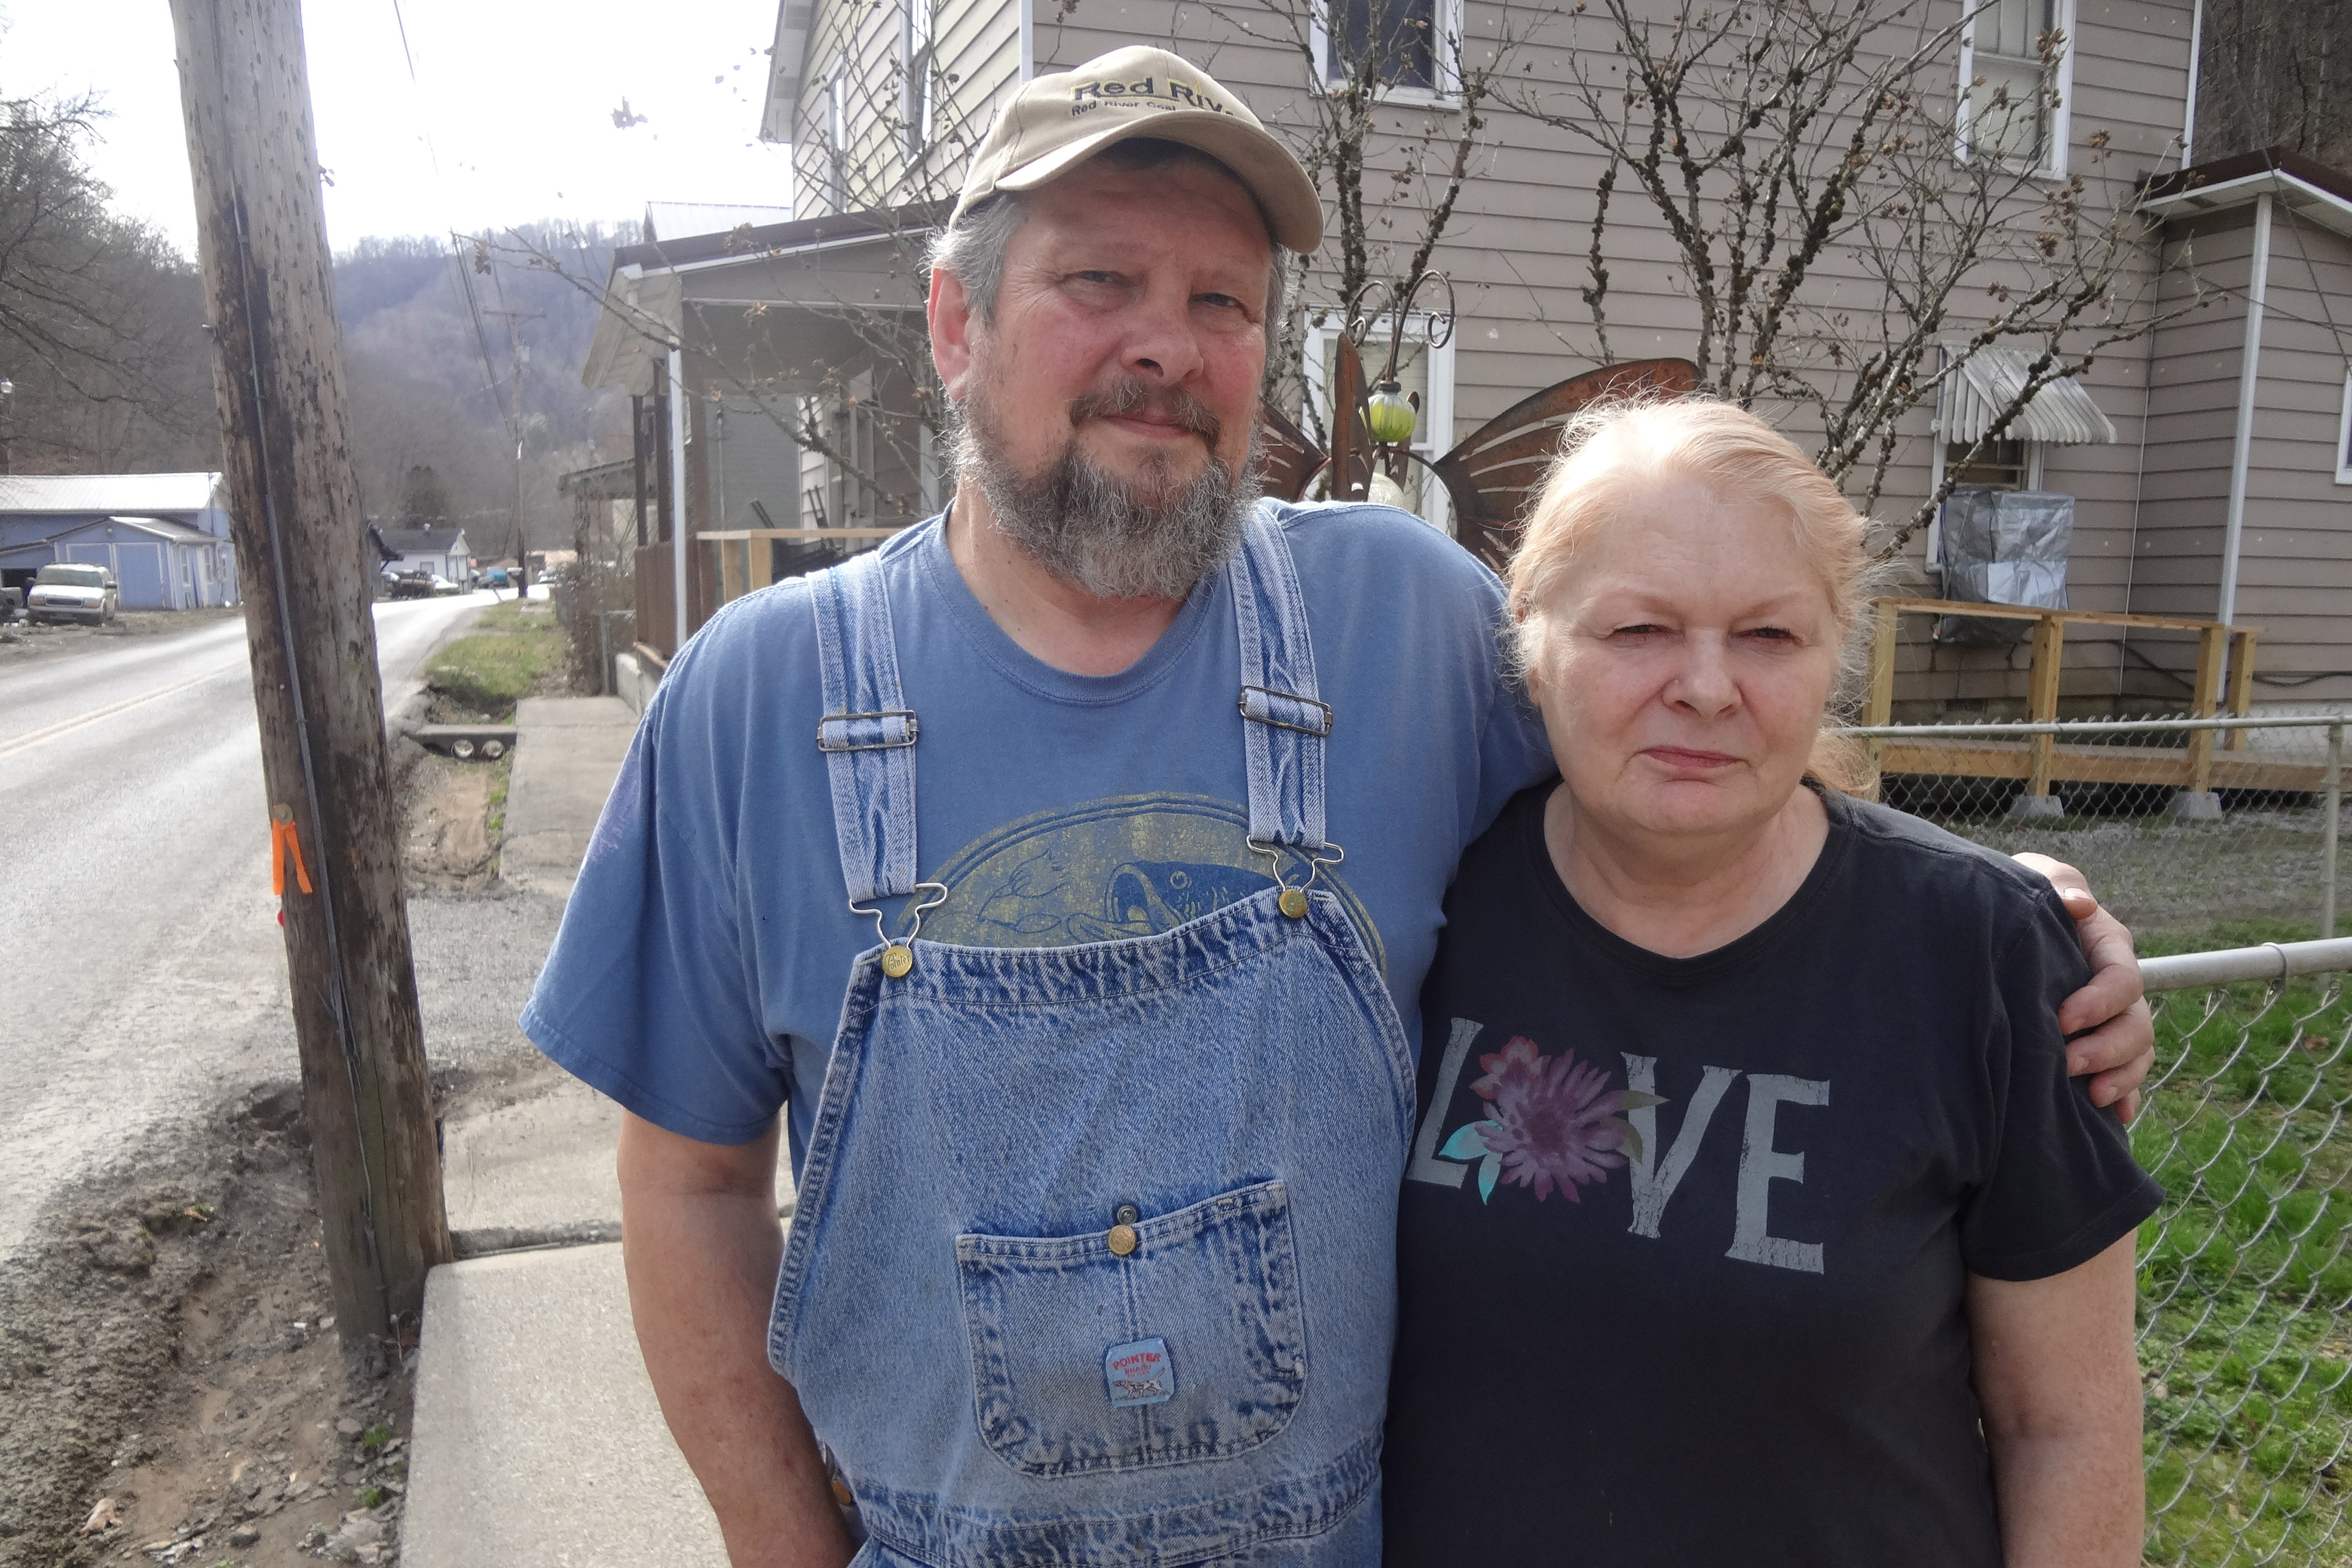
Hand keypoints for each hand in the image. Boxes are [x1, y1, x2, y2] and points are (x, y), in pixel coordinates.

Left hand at [2011, 853, 2152, 1121]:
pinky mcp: (2098, 1040)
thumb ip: (2059, 884)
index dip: (2100, 1003)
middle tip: (2068, 1064)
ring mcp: (2111, 1016)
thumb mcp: (2036, 877)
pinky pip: (2126, 1075)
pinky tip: (2115, 1116)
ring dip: (2120, 1077)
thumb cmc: (2020, 895)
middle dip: (2108, 1049)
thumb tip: (2080, 905)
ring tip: (2094, 1098)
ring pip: (2138, 1053)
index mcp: (2107, 945)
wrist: (1999, 920)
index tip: (2061, 1019)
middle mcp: (2117, 985)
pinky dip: (2125, 1096)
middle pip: (2136, 1024)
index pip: (2121, 979)